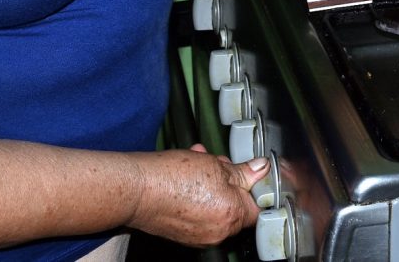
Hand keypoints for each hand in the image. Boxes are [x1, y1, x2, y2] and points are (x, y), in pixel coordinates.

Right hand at [129, 144, 268, 246]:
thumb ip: (243, 171)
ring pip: (216, 206)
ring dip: (211, 185)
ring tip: (197, 164)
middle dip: (228, 180)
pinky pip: (199, 213)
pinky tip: (185, 177)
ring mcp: (199, 236)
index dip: (255, 185)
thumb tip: (261, 169)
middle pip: (235, 204)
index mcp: (232, 216)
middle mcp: (218, 232)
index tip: (250, 172)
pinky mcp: (183, 234)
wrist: (136, 191)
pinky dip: (197, 196)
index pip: (257, 205)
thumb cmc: (172, 178)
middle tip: (216, 163)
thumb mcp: (216, 165)